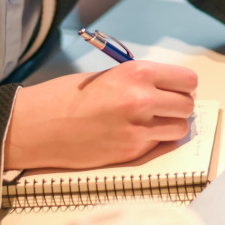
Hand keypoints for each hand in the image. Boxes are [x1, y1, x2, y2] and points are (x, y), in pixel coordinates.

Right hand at [4, 60, 196, 169]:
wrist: (38, 126)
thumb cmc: (67, 98)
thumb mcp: (108, 76)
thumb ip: (140, 81)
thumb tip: (167, 90)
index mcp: (137, 73)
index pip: (187, 80)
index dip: (183, 86)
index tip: (176, 90)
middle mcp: (142, 99)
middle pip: (187, 104)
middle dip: (178, 106)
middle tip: (163, 107)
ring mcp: (138, 128)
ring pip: (179, 128)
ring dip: (169, 126)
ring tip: (150, 123)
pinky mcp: (130, 151)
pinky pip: (159, 145)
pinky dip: (153, 141)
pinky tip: (132, 135)